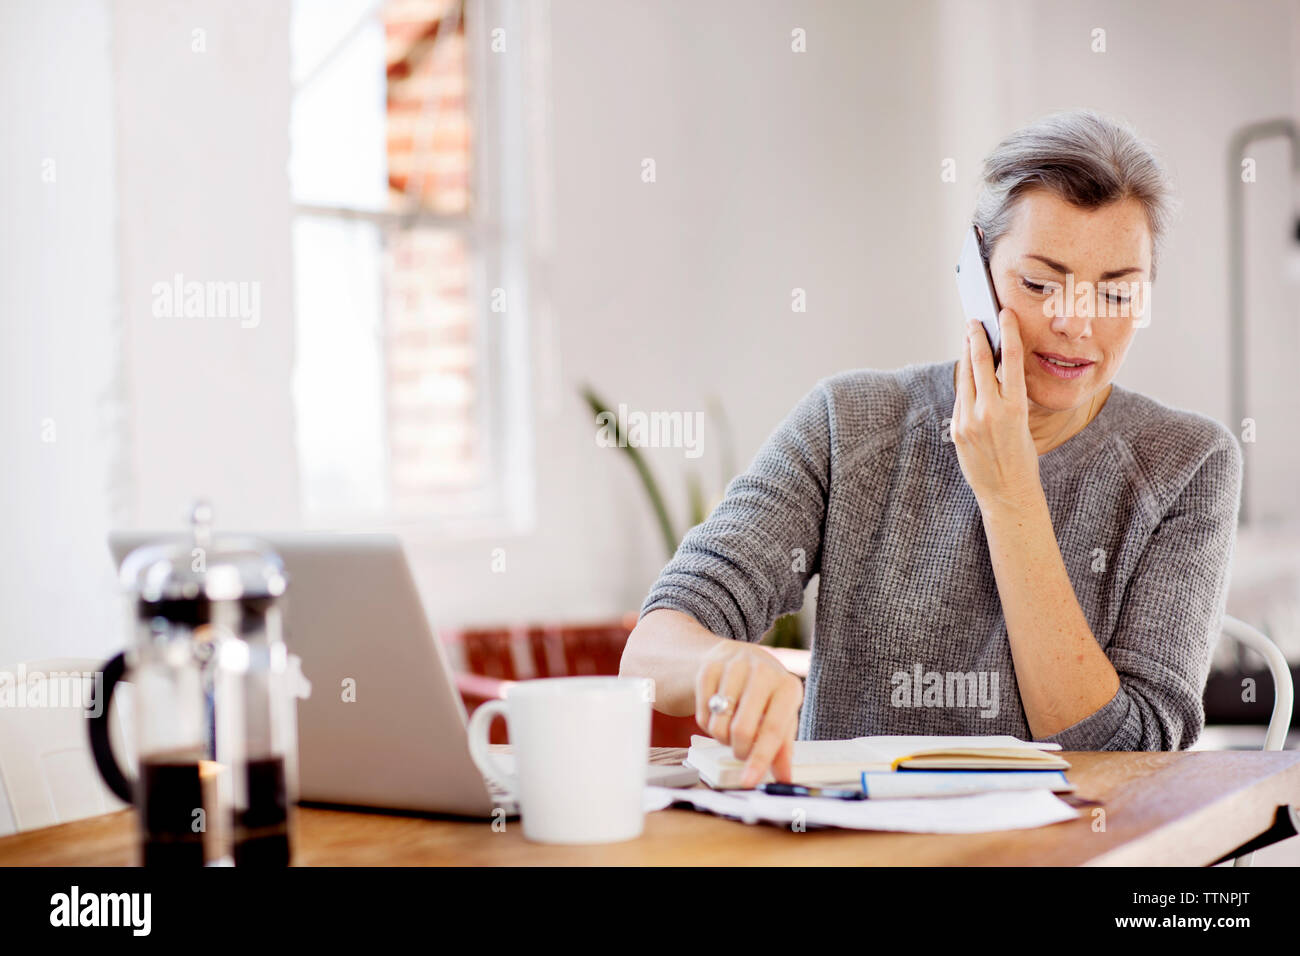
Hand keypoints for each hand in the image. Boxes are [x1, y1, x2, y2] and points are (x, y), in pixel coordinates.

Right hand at [695, 640, 802, 787]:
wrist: (740, 659)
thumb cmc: (766, 695)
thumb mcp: (781, 716)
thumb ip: (783, 750)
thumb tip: (785, 779)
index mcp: (788, 687)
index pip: (773, 731)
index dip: (760, 759)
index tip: (748, 781)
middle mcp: (763, 672)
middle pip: (742, 730)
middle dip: (739, 750)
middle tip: (742, 751)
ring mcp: (734, 666)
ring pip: (718, 725)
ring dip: (722, 738)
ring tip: (732, 729)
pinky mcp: (709, 667)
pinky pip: (702, 714)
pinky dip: (708, 724)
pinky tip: (719, 715)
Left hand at [952, 309, 1040, 509]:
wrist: (1008, 492)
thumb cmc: (1022, 456)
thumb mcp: (1023, 422)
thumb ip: (1007, 397)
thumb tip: (994, 369)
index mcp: (1015, 407)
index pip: (1011, 360)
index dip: (1007, 332)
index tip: (1004, 313)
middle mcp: (990, 411)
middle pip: (979, 363)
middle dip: (976, 338)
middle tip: (974, 320)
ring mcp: (970, 421)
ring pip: (965, 378)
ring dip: (966, 356)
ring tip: (968, 339)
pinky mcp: (957, 430)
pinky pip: (960, 398)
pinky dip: (964, 383)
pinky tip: (966, 371)